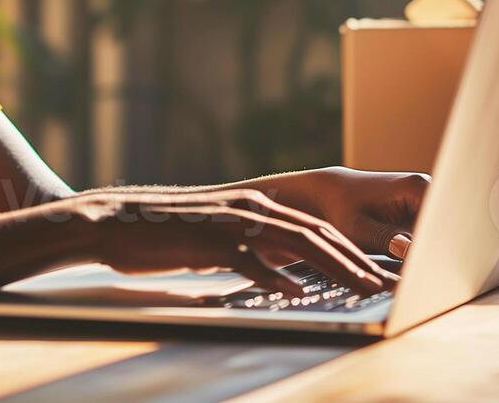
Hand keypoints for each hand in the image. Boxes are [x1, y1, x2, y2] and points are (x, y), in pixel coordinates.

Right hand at [52, 188, 402, 296]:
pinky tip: (296, 294)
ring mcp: (232, 222)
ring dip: (333, 268)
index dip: (351, 252)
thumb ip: (252, 247)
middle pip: (317, 235)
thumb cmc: (166, 235)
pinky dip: (276, 277)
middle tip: (383, 286)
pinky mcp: (209, 240)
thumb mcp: (218, 238)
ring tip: (359, 288)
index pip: (317, 229)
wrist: (115, 222)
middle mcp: (252, 207)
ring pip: (295, 244)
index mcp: (258, 205)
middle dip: (355, 261)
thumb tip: (286, 273)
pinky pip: (251, 259)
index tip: (376, 274)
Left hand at [273, 167, 498, 282]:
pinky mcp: (430, 211)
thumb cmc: (342, 211)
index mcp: (418, 189)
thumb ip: (387, 240)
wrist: (330, 195)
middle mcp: (432, 189)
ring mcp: (434, 199)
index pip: (463, 214)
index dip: (490, 235)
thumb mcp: (359, 229)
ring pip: (476, 222)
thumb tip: (413, 251)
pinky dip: (486, 241)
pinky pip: (463, 226)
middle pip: (479, 217)